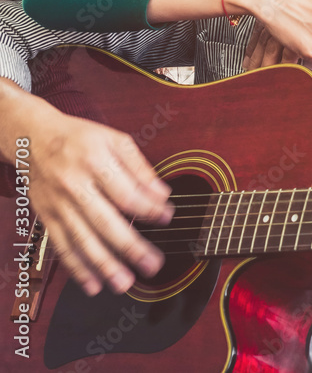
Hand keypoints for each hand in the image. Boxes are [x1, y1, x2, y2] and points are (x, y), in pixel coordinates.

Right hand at [2, 92, 172, 295]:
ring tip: (124, 283)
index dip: (149, 208)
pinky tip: (92, 284)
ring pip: (82, 240)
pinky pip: (62, 246)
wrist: (32, 138)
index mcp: (96, 162)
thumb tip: (162, 193)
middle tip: (152, 265)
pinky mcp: (47, 217)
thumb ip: (140, 168)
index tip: (167, 217)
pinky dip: (77, 268)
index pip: (126, 193)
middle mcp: (75, 185)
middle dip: (130, 247)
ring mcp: (59, 204)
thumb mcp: (115, 140)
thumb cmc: (80, 139)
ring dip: (104, 265)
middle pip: (104, 222)